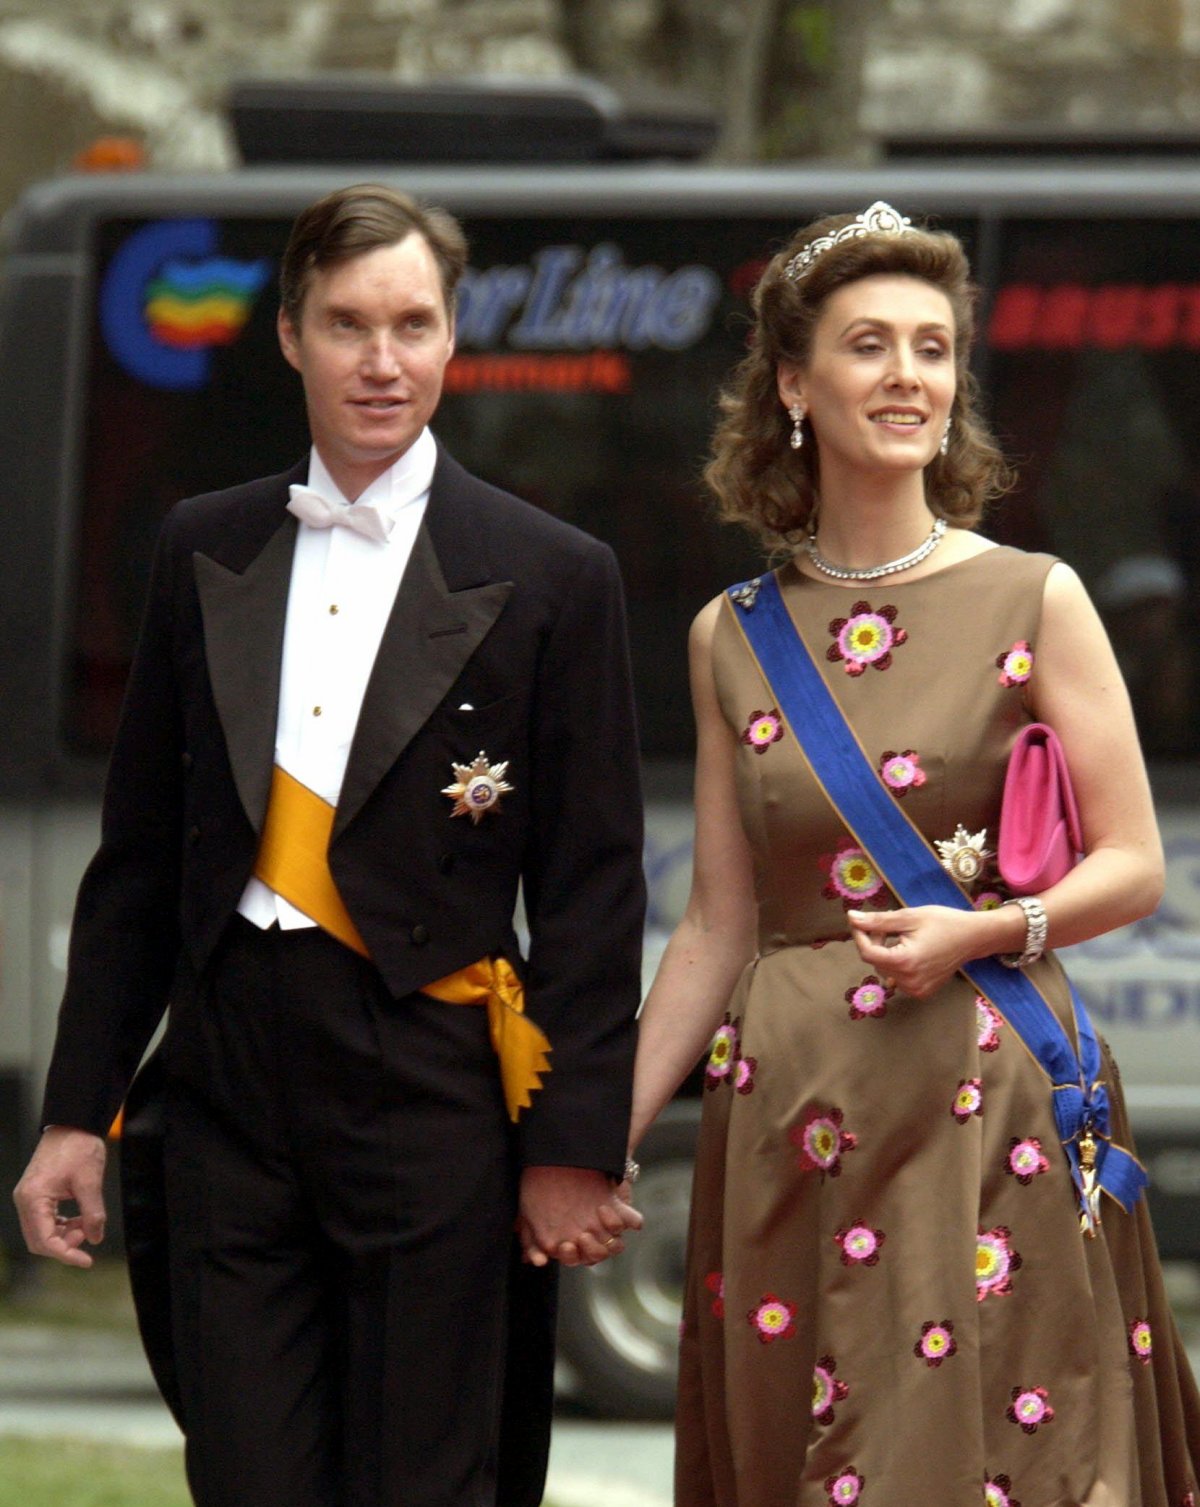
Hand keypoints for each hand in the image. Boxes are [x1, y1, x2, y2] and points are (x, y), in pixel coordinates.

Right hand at [13, 1127, 107, 1267]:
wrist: (72, 1124)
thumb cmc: (79, 1147)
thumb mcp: (90, 1181)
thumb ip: (92, 1213)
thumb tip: (95, 1238)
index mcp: (33, 1198)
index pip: (44, 1240)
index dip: (65, 1254)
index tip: (87, 1261)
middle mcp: (25, 1201)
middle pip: (39, 1240)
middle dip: (64, 1245)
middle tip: (88, 1234)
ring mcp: (28, 1198)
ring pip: (41, 1232)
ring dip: (63, 1235)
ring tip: (86, 1224)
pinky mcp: (36, 1195)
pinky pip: (45, 1220)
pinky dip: (61, 1225)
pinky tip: (79, 1220)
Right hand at [517, 1165, 642, 1268]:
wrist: (563, 1158)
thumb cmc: (543, 1189)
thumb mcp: (528, 1214)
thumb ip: (529, 1240)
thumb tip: (536, 1262)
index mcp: (572, 1242)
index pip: (575, 1259)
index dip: (572, 1256)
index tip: (565, 1246)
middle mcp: (592, 1237)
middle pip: (596, 1255)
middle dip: (590, 1249)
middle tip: (582, 1236)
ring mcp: (608, 1225)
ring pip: (616, 1245)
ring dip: (609, 1240)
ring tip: (596, 1219)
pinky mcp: (622, 1209)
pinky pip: (633, 1221)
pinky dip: (629, 1219)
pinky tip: (606, 1208)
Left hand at [846, 905, 981, 998]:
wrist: (973, 938)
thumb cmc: (943, 923)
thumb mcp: (909, 917)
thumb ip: (878, 921)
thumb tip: (851, 918)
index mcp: (905, 962)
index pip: (867, 953)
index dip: (860, 936)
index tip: (860, 922)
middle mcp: (909, 981)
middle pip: (876, 962)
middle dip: (876, 942)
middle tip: (889, 926)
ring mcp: (916, 990)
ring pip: (885, 971)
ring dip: (886, 954)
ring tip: (902, 937)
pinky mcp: (922, 992)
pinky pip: (898, 978)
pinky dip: (898, 965)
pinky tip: (911, 951)